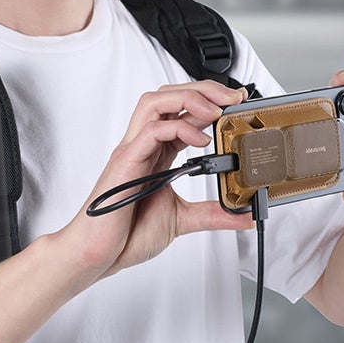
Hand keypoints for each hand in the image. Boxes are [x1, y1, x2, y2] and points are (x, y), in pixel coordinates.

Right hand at [65, 80, 253, 279]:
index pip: (181, 113)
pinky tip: (199, 140)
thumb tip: (243, 215)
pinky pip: (150, 131)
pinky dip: (178, 128)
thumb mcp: (182, 219)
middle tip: (233, 98)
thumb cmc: (127, 234)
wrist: (100, 253)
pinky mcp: (126, 162)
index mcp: (157, 155)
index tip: (237, 105)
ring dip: (189, 98)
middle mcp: (143, 146)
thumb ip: (213, 214)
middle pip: (169, 97)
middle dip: (204, 89)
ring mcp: (133, 151)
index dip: (210, 102)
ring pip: (155, 103)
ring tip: (216, 110)